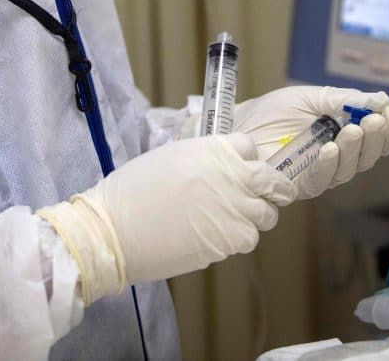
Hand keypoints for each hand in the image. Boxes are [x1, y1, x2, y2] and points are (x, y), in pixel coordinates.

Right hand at [37, 133, 294, 303]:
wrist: (113, 229)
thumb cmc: (133, 190)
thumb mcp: (170, 157)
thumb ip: (203, 159)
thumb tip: (219, 168)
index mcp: (214, 149)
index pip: (250, 148)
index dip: (248, 160)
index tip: (243, 170)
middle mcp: (232, 176)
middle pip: (272, 181)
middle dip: (274, 189)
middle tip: (270, 196)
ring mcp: (234, 209)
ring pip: (266, 215)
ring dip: (255, 218)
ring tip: (236, 221)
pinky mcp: (228, 241)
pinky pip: (249, 239)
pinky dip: (238, 239)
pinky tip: (219, 238)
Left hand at [233, 86, 388, 199]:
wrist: (239, 123)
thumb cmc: (272, 111)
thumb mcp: (312, 97)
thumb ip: (345, 99)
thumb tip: (383, 99)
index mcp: (343, 133)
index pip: (375, 138)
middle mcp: (336, 156)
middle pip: (368, 156)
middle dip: (376, 138)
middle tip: (374, 121)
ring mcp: (319, 172)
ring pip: (350, 169)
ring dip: (356, 150)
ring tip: (353, 130)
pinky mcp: (300, 185)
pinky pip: (322, 180)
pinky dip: (329, 165)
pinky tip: (331, 149)